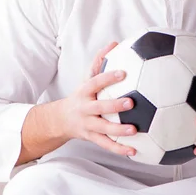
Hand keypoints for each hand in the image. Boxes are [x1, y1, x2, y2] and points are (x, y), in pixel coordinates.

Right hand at [59, 42, 137, 156]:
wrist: (61, 120)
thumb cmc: (81, 96)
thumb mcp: (87, 78)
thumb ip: (99, 61)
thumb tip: (114, 43)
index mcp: (84, 92)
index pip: (95, 82)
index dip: (108, 77)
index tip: (123, 73)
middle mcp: (85, 109)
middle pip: (99, 107)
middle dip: (114, 105)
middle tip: (131, 102)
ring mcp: (88, 125)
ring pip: (103, 129)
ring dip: (119, 131)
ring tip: (134, 130)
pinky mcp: (92, 138)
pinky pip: (106, 145)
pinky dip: (119, 149)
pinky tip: (134, 151)